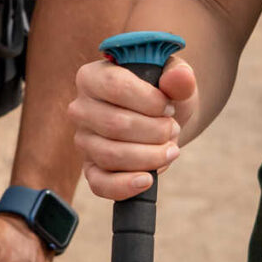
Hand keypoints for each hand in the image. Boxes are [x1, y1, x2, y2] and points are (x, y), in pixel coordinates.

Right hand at [71, 52, 195, 200]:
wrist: (165, 118)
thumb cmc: (163, 92)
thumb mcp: (174, 78)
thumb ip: (178, 76)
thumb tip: (180, 77)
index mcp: (92, 77)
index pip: (115, 87)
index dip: (149, 101)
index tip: (169, 107)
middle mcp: (81, 109)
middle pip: (115, 125)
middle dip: (155, 131)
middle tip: (173, 129)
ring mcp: (84, 141)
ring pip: (111, 155)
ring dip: (149, 156)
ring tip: (170, 149)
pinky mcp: (91, 169)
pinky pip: (100, 183)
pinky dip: (125, 185)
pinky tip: (147, 180)